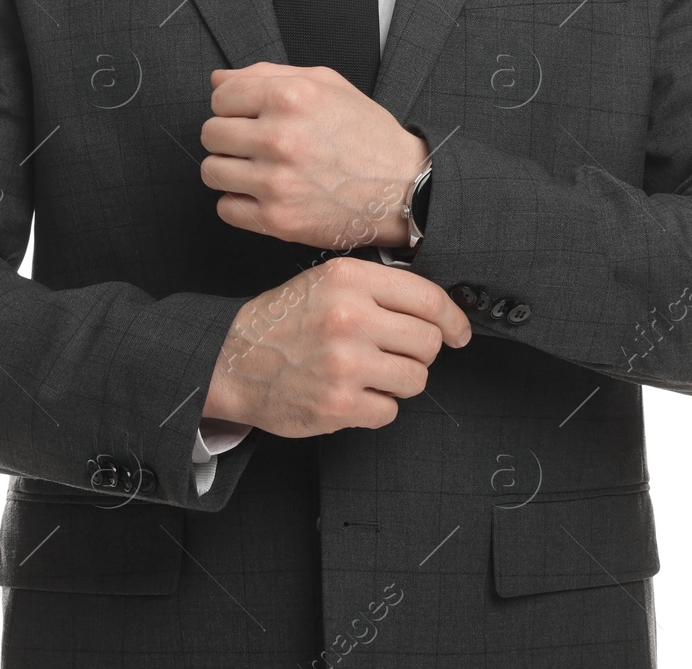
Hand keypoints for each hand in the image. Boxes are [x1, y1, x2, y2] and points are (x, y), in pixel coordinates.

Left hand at [200, 63, 428, 249]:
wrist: (404, 188)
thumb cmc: (366, 134)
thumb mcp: (326, 85)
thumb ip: (268, 74)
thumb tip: (218, 79)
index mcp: (291, 97)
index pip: (221, 96)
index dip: (233, 105)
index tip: (249, 115)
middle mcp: (280, 138)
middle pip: (210, 133)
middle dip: (229, 136)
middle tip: (255, 143)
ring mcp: (277, 182)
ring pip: (211, 171)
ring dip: (230, 169)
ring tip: (258, 168)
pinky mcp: (278, 220)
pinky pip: (225, 208)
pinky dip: (239, 202)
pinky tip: (264, 194)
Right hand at [203, 256, 471, 436]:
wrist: (233, 359)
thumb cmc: (284, 320)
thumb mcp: (327, 281)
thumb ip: (378, 288)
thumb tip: (436, 310)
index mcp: (350, 278)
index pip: (428, 298)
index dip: (452, 319)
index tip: (458, 333)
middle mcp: (350, 316)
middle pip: (428, 342)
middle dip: (419, 354)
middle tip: (395, 354)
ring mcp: (345, 362)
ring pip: (415, 380)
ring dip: (399, 383)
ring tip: (370, 374)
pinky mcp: (338, 403)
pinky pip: (389, 411)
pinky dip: (375, 407)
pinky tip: (351, 393)